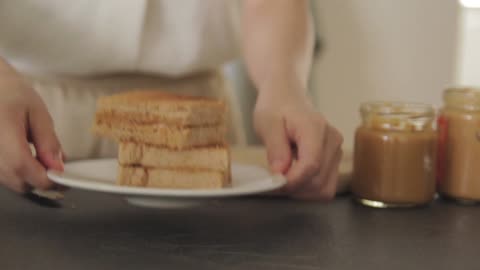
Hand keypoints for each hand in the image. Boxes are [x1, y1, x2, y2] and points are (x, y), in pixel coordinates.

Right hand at [0, 72, 63, 192]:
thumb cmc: (11, 93)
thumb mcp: (38, 113)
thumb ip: (48, 142)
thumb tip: (59, 167)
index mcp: (2, 135)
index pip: (23, 168)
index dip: (46, 178)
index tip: (64, 177)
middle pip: (17, 181)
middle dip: (41, 180)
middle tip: (57, 167)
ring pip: (10, 182)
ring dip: (30, 178)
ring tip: (42, 158)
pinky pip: (3, 175)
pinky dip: (18, 173)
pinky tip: (27, 158)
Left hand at [253, 87, 342, 199]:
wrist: (287, 98)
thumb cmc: (275, 108)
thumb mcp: (266, 123)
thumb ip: (275, 147)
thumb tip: (280, 172)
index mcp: (315, 128)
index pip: (311, 165)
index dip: (292, 181)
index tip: (274, 183)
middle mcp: (332, 140)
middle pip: (318, 180)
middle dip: (294, 188)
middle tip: (274, 182)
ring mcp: (336, 150)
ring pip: (324, 188)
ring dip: (301, 191)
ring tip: (284, 179)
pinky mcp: (335, 160)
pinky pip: (326, 186)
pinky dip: (308, 189)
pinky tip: (294, 178)